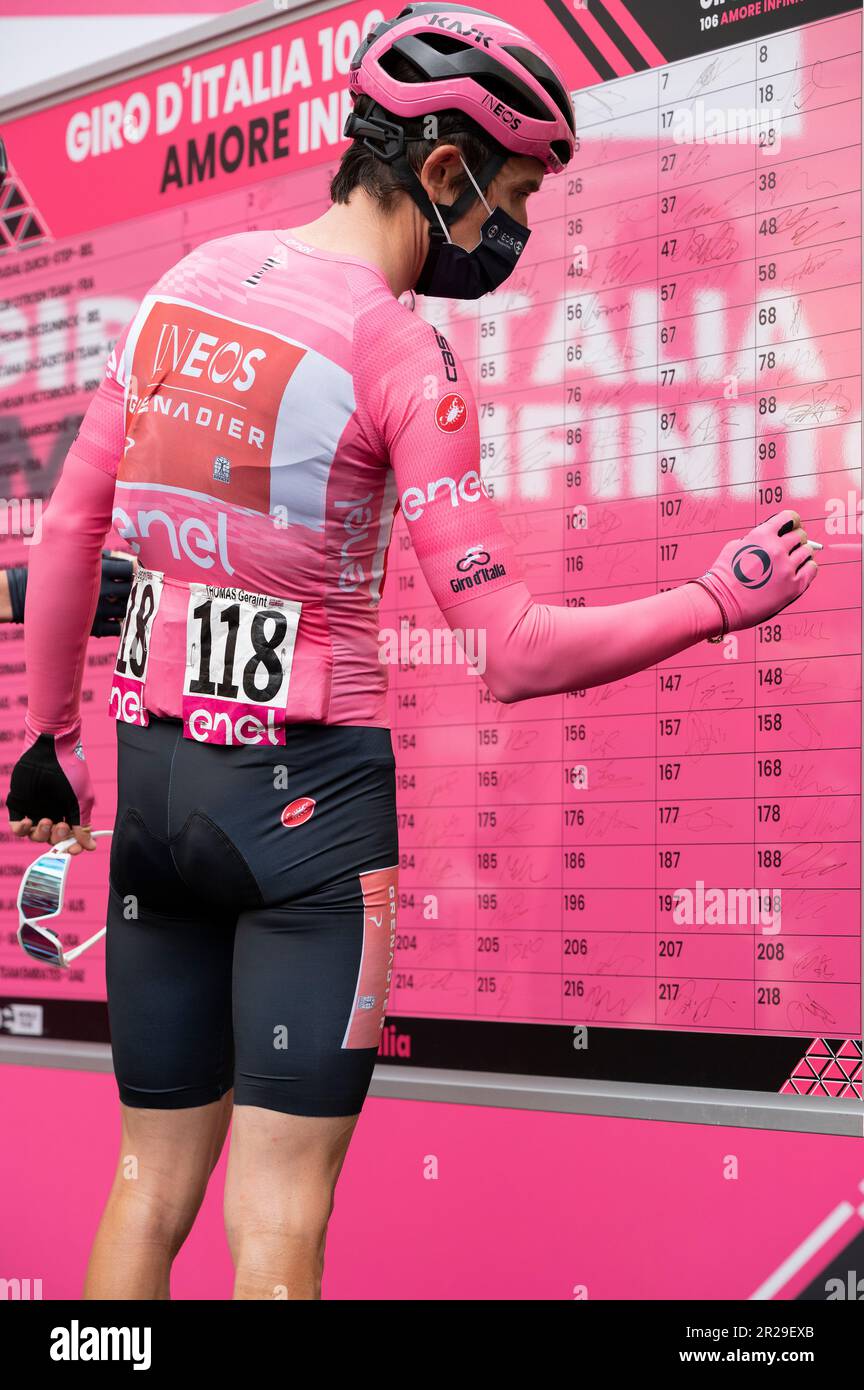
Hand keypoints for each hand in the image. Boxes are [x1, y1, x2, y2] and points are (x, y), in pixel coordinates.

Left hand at [5, 719, 95, 840]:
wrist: (51, 749)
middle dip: (58, 838)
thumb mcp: (81, 800)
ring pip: (35, 836)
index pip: (69, 838)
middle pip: (52, 839)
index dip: (72, 846)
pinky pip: (17, 827)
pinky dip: (22, 829)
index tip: (75, 849)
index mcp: (69, 813)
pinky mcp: (20, 805)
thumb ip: (82, 824)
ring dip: (42, 834)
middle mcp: (53, 813)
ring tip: (47, 820)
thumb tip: (89, 846)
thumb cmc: (71, 772)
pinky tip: (29, 821)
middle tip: (61, 825)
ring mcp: (35, 810)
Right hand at [693, 510, 818, 634]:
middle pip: (800, 535)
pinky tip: (799, 571)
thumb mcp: (735, 546)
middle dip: (796, 539)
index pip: (789, 518)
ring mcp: (787, 568)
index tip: (792, 526)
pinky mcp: (794, 586)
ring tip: (792, 562)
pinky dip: (808, 568)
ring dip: (802, 554)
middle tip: (790, 548)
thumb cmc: (724, 577)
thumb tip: (773, 538)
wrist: (721, 602)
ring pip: (808, 551)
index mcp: (762, 535)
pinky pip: (812, 569)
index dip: (792, 522)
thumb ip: (756, 538)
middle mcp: (777, 549)